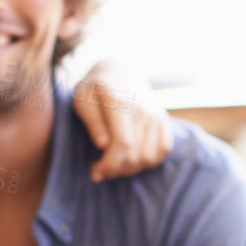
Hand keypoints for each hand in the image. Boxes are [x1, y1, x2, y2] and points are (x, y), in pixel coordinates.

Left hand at [71, 64, 173, 181]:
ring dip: (130, 168)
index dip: (109, 165)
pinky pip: (163, 151)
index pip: (122, 143)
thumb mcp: (82, 100)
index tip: (95, 173)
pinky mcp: (163, 120)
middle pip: (134, 155)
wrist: (119, 72)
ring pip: (148, 157)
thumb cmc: (95, 89)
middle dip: (115, 170)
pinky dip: (148, 161)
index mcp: (119, 103)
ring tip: (114, 162)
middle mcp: (142, 109)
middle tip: (99, 169)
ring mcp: (156, 115)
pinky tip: (132, 158)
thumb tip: (103, 145)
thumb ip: (92, 122)